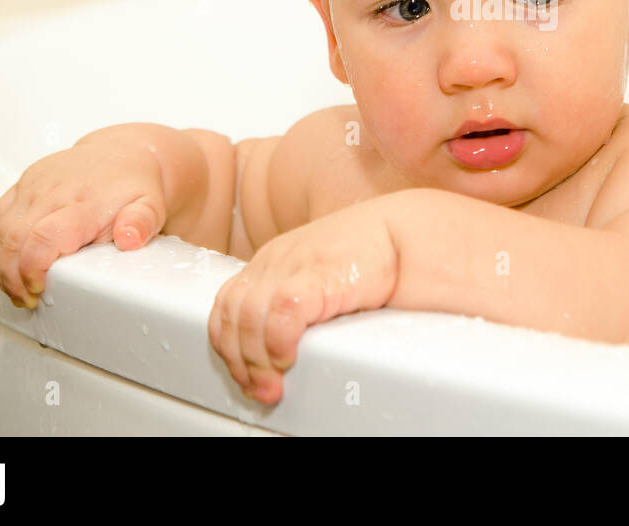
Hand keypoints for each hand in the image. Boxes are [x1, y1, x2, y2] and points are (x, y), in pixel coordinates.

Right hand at [0, 141, 167, 307]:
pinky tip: (11, 263)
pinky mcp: (22, 184)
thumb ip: (142, 224)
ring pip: (1, 230)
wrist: (122, 154)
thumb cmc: (133, 185)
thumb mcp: (150, 206)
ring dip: (2, 265)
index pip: (44, 237)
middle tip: (26, 299)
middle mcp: (54, 190)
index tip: (39, 290)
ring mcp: (34, 185)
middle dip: (12, 277)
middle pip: (15, 238)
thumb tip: (130, 240)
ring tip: (18, 288)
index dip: (32, 269)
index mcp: (85, 201)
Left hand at [208, 199, 398, 404]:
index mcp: (271, 262)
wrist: (401, 238)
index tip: (244, 374)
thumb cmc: (369, 261)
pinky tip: (288, 359)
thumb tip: (276, 347)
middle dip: (240, 361)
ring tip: (273, 384)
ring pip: (249, 319)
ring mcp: (292, 265)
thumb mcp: (317, 278)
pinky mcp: (316, 274)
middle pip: (232, 316)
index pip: (226, 305)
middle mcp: (274, 261)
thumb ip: (293, 300)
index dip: (228, 346)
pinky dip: (277, 342)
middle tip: (258, 389)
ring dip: (257, 360)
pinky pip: (280, 313)